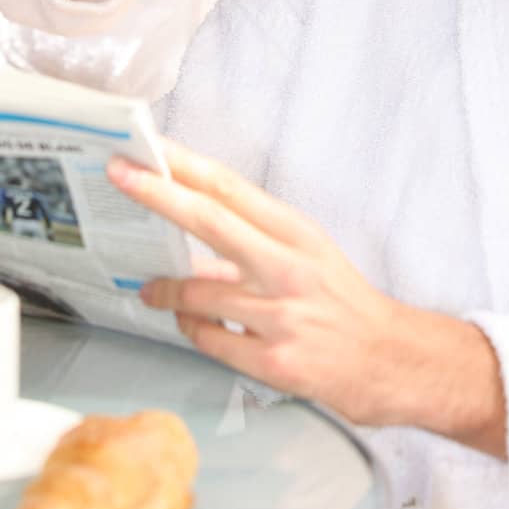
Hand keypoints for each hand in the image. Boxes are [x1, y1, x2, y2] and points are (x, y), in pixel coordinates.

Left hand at [107, 142, 412, 426]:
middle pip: (209, 220)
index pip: (229, 187)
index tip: (147, 147)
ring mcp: (280, 315)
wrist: (388, 359)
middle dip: (157, 194)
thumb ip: (253, 237)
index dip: (184, 164)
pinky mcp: (273, 360)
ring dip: (164, 290)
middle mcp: (288, 266)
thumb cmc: (341, 301)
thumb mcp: (307, 252)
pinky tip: (193, 324)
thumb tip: (190, 221)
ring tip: (153, 289)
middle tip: (119, 175)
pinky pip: (208, 339)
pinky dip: (191, 329)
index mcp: (295, 231)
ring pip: (197, 292)